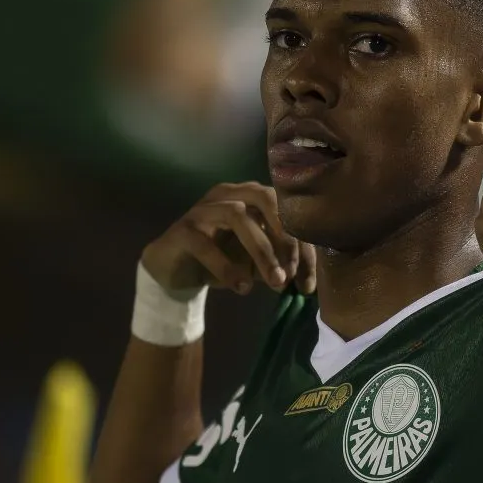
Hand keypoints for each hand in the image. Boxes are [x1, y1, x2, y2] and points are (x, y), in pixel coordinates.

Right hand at [141, 182, 315, 296]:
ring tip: (276, 282)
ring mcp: (203, 208)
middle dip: (285, 235)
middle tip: (293, 271)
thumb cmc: (221, 262)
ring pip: (237, 215)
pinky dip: (227, 267)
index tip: (309, 283)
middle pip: (265, 198)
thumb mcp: (256, 263)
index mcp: (250, 196)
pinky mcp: (182, 229)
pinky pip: (206, 244)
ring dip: (262, 251)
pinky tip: (242, 288)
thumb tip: (309, 280)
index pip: (286, 209)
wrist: (174, 273)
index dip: (303, 245)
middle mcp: (228, 194)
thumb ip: (280, 263)